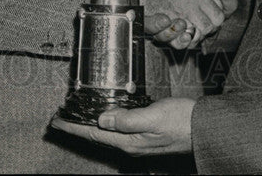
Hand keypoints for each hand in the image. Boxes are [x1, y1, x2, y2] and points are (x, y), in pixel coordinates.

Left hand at [51, 98, 194, 155]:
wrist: (205, 128)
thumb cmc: (182, 121)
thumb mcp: (153, 117)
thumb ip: (127, 119)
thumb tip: (101, 120)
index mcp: (129, 141)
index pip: (93, 135)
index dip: (73, 127)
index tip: (56, 121)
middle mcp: (131, 145)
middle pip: (96, 136)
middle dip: (77, 127)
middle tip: (60, 118)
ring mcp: (138, 142)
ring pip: (106, 134)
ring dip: (89, 126)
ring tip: (76, 117)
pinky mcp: (145, 136)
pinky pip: (118, 130)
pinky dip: (105, 123)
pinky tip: (105, 117)